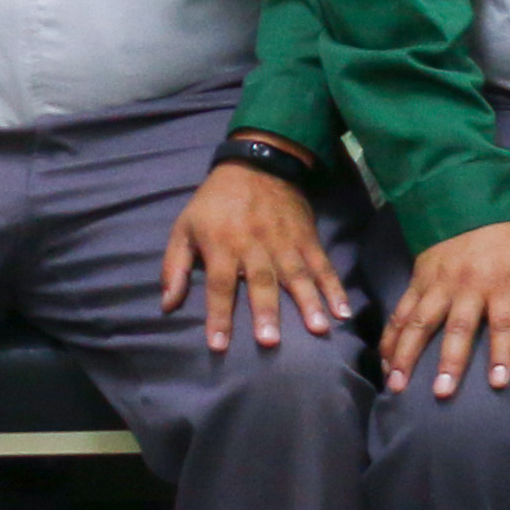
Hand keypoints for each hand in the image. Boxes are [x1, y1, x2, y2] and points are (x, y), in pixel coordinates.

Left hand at [161, 143, 348, 351]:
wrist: (257, 163)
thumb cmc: (215, 202)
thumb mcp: (184, 227)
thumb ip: (174, 267)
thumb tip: (167, 305)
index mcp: (222, 245)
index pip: (219, 285)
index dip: (218, 315)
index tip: (219, 345)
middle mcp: (255, 246)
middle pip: (261, 282)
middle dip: (266, 311)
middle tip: (270, 341)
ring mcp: (285, 242)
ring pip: (296, 275)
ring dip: (308, 302)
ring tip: (318, 329)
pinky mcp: (307, 238)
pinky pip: (322, 265)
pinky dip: (335, 287)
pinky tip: (342, 311)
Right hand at [381, 220, 509, 393]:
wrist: (470, 202)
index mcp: (501, 283)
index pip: (504, 323)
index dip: (502, 353)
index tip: (499, 383)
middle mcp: (466, 286)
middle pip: (457, 327)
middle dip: (449, 361)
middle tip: (442, 393)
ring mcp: (437, 285)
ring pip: (419, 323)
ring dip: (407, 355)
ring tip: (397, 386)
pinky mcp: (417, 282)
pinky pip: (400, 313)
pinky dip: (390, 339)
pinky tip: (384, 364)